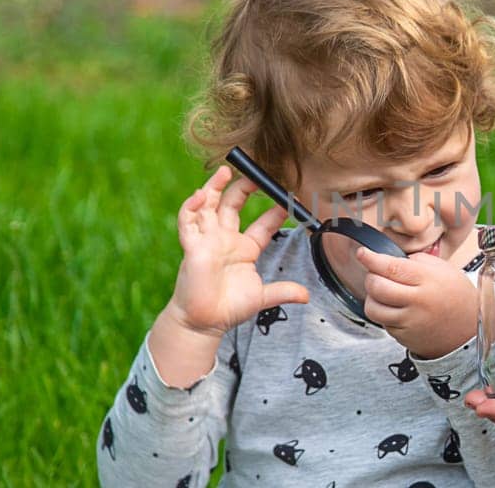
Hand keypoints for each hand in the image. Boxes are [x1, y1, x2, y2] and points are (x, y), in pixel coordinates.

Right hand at [168, 166, 309, 335]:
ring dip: (214, 187)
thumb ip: (284, 291)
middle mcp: (226, 239)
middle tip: (257, 175)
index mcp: (245, 248)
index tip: (290, 199)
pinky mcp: (192, 246)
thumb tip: (307, 296)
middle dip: (244, 188)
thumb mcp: (262, 297)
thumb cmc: (229, 308)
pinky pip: (188, 221)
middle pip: (233, 205)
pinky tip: (200, 194)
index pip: (263, 223)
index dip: (276, 210)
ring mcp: (208, 240)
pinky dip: (192, 206)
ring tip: (224, 171)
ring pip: (209, 206)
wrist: (203, 323)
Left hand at [355, 247, 478, 358]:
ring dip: (372, 297)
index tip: (362, 253)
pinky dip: (384, 314)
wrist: (469, 331)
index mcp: (428, 280)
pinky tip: (396, 309)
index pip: (391, 267)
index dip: (371, 259)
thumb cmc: (456, 296)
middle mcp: (417, 301)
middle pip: (377, 287)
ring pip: (373, 308)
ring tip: (383, 293)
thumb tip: (389, 259)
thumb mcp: (444, 270)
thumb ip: (417, 261)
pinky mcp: (404, 337)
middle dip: (370, 277)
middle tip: (376, 274)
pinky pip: (383, 323)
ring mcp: (410, 322)